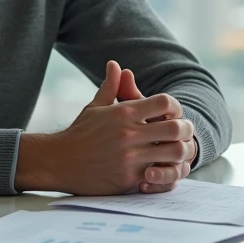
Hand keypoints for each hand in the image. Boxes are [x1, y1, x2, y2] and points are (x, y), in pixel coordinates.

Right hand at [15, 61, 193, 194]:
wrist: (58, 161)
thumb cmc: (79, 133)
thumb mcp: (96, 107)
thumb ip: (111, 86)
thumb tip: (115, 64)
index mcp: (124, 112)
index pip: (165, 102)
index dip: (176, 108)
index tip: (173, 115)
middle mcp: (129, 133)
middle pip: (176, 128)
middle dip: (185, 131)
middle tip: (183, 136)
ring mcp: (130, 157)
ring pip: (173, 153)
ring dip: (180, 154)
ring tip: (177, 154)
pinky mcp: (128, 178)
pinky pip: (160, 176)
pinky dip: (167, 173)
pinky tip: (164, 170)